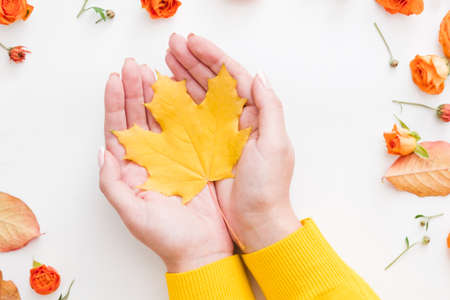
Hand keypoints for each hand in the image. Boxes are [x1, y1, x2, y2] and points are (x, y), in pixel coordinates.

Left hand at [99, 58, 232, 272]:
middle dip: (133, 89)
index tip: (114, 79)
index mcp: (132, 169)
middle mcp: (151, 158)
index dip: (114, 104)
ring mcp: (174, 155)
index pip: (119, 129)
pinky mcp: (197, 156)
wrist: (202, 250)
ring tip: (151, 70)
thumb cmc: (166, 237)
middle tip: (133, 65)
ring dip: (155, 93)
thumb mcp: (132, 213)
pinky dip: (183, 108)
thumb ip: (112, 183)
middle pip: (138, 117)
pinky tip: (179, 90)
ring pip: (161, 117)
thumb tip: (101, 150)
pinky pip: (188, 126)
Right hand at [166, 33, 300, 252]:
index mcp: (255, 114)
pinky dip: (179, 104)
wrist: (256, 222)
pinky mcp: (207, 148)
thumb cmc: (268, 188)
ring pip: (200, 97)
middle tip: (172, 45)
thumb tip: (258, 74)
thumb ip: (269, 108)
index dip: (213, 57)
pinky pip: (191, 120)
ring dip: (184, 77)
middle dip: (193, 61)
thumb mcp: (276, 145)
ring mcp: (220, 133)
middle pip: (213, 82)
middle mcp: (237, 119)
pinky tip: (166, 92)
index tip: (193, 43)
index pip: (233, 77)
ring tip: (166, 60)